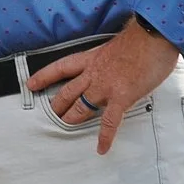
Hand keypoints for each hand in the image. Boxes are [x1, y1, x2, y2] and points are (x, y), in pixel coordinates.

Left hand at [24, 18, 180, 155]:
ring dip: (71, 119)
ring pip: (81, 107)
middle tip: (48, 116)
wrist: (152, 35)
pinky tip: (101, 148)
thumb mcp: (116, 44)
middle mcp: (93, 73)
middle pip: (67, 92)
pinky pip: (110, 121)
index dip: (44, 76)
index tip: (31, 84)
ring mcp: (105, 87)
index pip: (61, 68)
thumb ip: (110, 57)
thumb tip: (115, 64)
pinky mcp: (122, 97)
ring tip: (63, 129)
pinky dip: (105, 136)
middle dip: (56, 105)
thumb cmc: (140, 38)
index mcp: (91, 58)